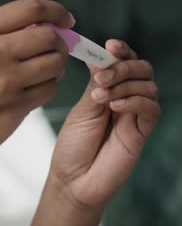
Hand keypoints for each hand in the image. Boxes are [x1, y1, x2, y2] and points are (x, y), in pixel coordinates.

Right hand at [0, 0, 72, 177]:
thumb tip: (31, 28)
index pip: (31, 8)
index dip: (56, 11)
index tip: (64, 19)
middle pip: (50, 36)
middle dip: (60, 42)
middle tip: (55, 50)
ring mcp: (5, 81)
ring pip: (55, 63)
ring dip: (56, 66)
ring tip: (42, 71)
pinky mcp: (14, 108)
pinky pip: (48, 90)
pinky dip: (47, 88)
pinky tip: (33, 90)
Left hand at [50, 40, 160, 208]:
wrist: (74, 179)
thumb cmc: (73, 145)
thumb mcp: (81, 109)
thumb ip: (96, 84)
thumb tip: (100, 56)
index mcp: (107, 89)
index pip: (123, 61)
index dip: (121, 51)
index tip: (110, 45)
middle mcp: (124, 98)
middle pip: (141, 69)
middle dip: (123, 66)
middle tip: (101, 78)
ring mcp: (134, 115)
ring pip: (148, 85)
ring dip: (125, 84)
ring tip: (101, 97)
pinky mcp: (143, 131)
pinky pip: (151, 108)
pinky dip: (135, 101)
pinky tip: (115, 106)